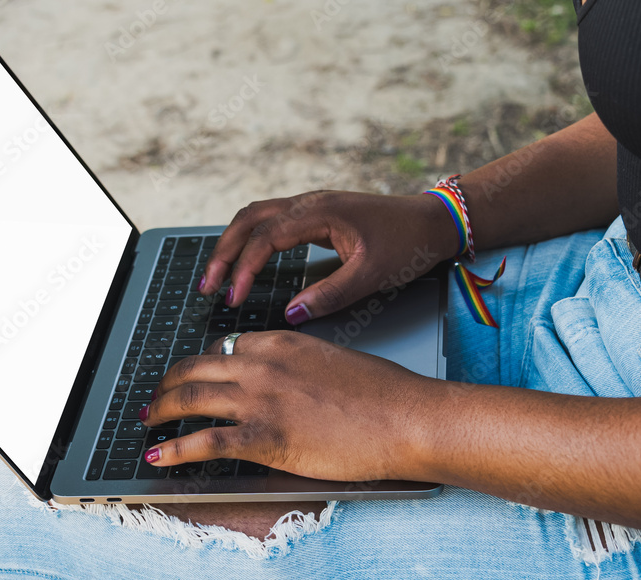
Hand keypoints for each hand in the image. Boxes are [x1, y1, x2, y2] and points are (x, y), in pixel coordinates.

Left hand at [139, 330, 433, 481]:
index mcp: (281, 342)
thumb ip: (300, 367)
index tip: (193, 373)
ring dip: (162, 409)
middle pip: (196, 367)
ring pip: (191, 398)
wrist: (404, 417)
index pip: (225, 345)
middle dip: (169, 382)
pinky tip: (158, 456)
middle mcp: (262, 364)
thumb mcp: (335, 361)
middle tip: (157, 394)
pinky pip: (204, 441)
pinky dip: (174, 450)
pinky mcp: (263, 437)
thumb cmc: (384, 393)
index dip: (202, 361)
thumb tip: (287, 384)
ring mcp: (259, 400)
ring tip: (148, 419)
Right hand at [200, 191, 458, 322]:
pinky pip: (270, 220)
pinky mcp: (315, 214)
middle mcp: (310, 203)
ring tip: (218, 274)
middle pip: (248, 219)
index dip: (244, 268)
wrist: (433, 221)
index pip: (266, 238)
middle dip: (223, 251)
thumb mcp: (371, 275)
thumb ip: (330, 295)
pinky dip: (249, 239)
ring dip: (233, 243)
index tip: (234, 296)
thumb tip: (292, 313)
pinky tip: (245, 260)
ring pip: (256, 216)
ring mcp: (311, 206)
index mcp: (320, 212)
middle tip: (207, 284)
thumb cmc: (407, 243)